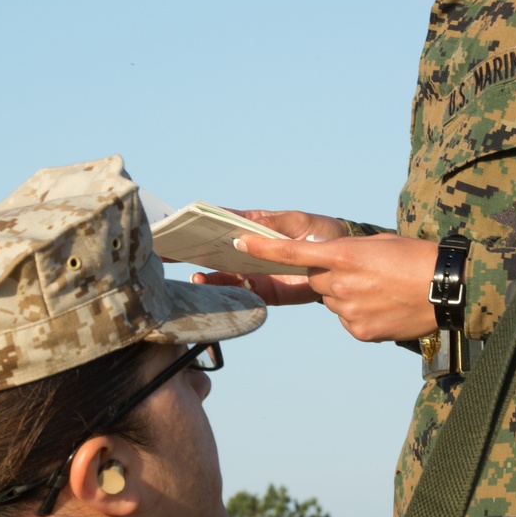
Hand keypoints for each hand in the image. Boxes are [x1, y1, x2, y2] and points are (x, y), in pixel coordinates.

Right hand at [190, 211, 348, 306]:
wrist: (346, 261)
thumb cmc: (320, 232)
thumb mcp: (297, 223)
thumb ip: (271, 227)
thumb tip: (241, 233)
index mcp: (255, 226)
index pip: (222, 221)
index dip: (199, 223)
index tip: (177, 225)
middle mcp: (251, 249)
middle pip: (217, 250)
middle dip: (192, 251)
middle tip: (169, 253)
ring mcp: (256, 270)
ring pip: (225, 274)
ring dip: (208, 276)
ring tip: (195, 278)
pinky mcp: (267, 291)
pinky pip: (243, 294)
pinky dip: (227, 293)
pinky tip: (213, 290)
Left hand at [231, 230, 439, 341]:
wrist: (448, 289)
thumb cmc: (416, 258)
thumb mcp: (378, 244)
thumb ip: (346, 254)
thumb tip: (329, 270)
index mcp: (344, 255)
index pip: (292, 254)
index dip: (262, 249)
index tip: (239, 243)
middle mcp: (341, 285)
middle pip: (317, 280)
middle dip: (333, 275)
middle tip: (367, 272)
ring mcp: (349, 312)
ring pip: (334, 301)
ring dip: (349, 295)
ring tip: (382, 290)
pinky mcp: (359, 331)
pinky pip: (348, 320)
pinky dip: (360, 313)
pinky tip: (384, 307)